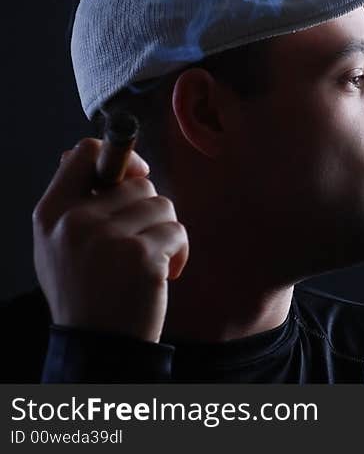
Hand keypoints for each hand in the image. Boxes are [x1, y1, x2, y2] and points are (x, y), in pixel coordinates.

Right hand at [32, 138, 188, 342]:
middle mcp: (74, 222)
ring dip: (165, 232)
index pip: (84, 153)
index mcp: (50, 214)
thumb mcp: (57, 245)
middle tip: (138, 244)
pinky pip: (178, 231)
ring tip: (148, 262)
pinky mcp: (141, 256)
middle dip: (149, 210)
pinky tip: (162, 276)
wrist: (99, 344)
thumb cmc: (85, 292)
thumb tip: (90, 153)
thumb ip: (73, 201)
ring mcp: (108, 238)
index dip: (120, 157)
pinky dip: (179, 253)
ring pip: (162, 205)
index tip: (136, 173)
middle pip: (138, 183)